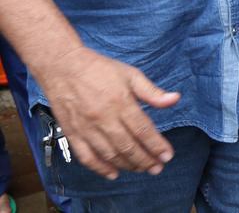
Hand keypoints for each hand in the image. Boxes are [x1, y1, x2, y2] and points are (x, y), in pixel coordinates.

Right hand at [39, 47, 179, 178]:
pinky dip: (100, 168)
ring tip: (141, 169)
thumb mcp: (131, 75)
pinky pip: (86, 157)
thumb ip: (152, 92)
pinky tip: (113, 173)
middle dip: (145, 160)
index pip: (143, 130)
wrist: (62, 67)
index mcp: (121, 102)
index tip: (167, 156)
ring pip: (109, 154)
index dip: (157, 146)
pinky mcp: (72, 133)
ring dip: (127, 165)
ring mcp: (86, 128)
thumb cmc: (99, 69)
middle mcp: (103, 118)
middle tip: (157, 168)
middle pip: (128, 146)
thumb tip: (175, 99)